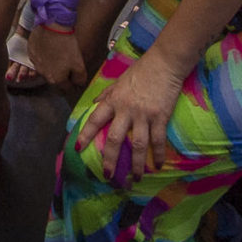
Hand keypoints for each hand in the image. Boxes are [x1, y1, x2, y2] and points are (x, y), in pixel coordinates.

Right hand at [28, 24, 88, 97]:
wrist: (53, 27)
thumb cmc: (67, 46)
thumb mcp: (80, 65)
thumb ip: (80, 79)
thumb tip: (78, 84)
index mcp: (56, 80)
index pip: (66, 88)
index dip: (73, 85)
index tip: (76, 79)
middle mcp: (43, 74)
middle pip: (55, 79)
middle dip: (62, 75)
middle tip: (69, 64)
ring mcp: (35, 63)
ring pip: (46, 68)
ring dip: (52, 65)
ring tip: (59, 54)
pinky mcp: (31, 52)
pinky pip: (39, 58)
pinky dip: (44, 55)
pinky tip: (50, 47)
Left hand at [74, 56, 183, 179]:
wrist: (164, 63)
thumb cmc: (141, 71)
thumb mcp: (118, 81)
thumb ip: (106, 94)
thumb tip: (94, 104)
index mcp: (113, 100)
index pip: (95, 120)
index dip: (85, 135)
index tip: (78, 148)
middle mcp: (126, 110)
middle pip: (115, 139)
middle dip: (110, 159)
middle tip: (108, 175)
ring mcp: (144, 115)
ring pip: (138, 145)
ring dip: (136, 164)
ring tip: (135, 178)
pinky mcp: (160, 117)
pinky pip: (158, 140)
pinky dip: (158, 155)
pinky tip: (158, 165)